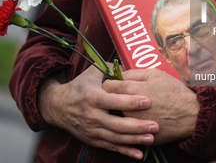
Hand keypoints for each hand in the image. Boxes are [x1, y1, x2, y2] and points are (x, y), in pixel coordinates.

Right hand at [37, 65, 158, 159]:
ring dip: (134, 140)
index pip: (113, 101)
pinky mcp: (92, 139)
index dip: (130, 102)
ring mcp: (92, 130)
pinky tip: (139, 154)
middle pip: (117, 124)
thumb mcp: (90, 74)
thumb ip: (109, 69)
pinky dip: (125, 151)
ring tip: (151, 138)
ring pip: (115, 138)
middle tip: (155, 125)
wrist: (57, 107)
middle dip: (137, 126)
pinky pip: (110, 147)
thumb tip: (128, 64)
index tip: (148, 101)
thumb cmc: (78, 87)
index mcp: (93, 97)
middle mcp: (92, 115)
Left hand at [103, 68, 199, 144]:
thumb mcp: (155, 74)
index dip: (109, 83)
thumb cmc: (173, 91)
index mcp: (130, 91)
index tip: (114, 83)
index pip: (107, 86)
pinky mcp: (139, 137)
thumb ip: (134, 73)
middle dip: (114, 98)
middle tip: (125, 95)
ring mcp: (132, 126)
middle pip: (110, 103)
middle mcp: (127, 110)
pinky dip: (134, 125)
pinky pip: (130, 130)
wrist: (190, 114)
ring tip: (137, 108)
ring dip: (124, 112)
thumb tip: (120, 74)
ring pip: (119, 117)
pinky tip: (145, 118)